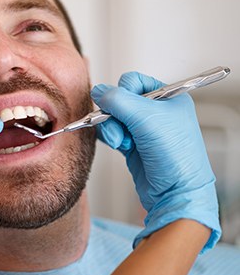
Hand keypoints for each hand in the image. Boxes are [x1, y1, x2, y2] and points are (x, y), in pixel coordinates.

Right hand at [91, 71, 220, 252]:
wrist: (176, 193)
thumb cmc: (175, 156)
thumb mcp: (146, 118)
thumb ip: (118, 100)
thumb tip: (98, 90)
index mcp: (169, 97)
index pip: (134, 81)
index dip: (123, 92)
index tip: (124, 107)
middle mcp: (156, 111)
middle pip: (120, 100)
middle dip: (114, 115)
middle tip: (121, 129)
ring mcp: (144, 129)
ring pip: (113, 117)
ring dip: (112, 129)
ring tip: (122, 143)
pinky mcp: (134, 144)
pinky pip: (112, 131)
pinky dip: (111, 137)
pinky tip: (119, 146)